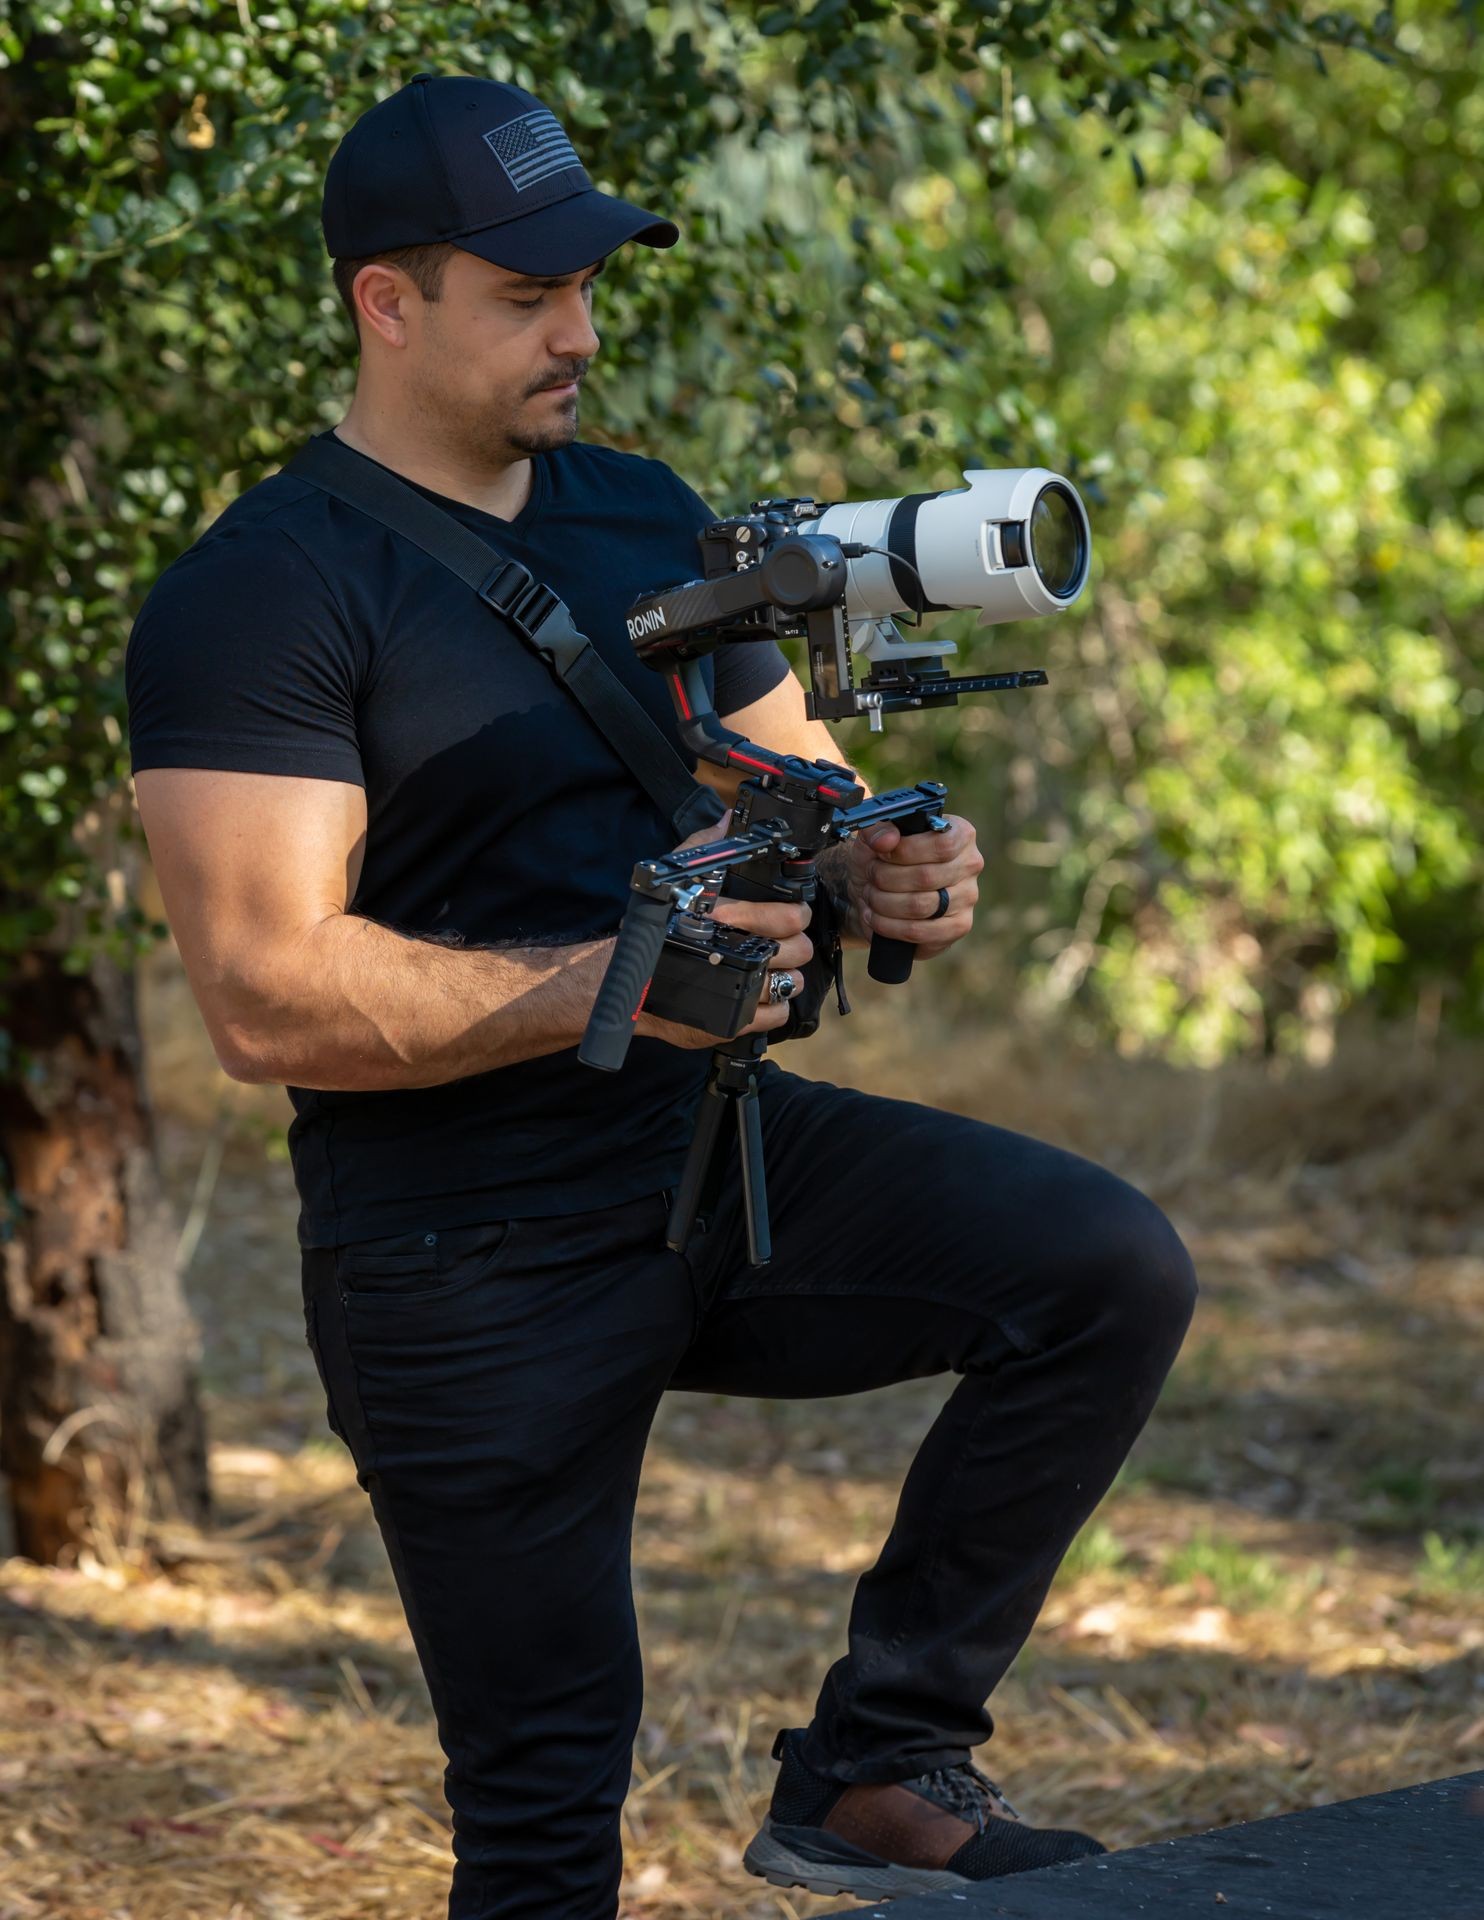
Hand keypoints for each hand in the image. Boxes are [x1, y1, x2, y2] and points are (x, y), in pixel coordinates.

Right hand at [633, 809, 813, 1047]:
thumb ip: (705, 847)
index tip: (790, 914)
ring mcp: (735, 994)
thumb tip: (729, 819)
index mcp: (726, 920)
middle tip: (782, 941)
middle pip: (797, 951)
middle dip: (793, 944)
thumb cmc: (654, 930)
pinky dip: (775, 1007)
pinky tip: (761, 995)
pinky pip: (776, 1016)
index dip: (794, 914)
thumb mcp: (677, 880)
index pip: (787, 918)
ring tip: (772, 967)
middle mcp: (735, 957)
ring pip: (791, 984)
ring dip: (786, 975)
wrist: (628, 980)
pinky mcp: (732, 1023)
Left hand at [845, 812, 982, 960]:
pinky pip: (919, 931)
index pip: (942, 844)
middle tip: (871, 876)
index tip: (881, 853)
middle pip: (926, 877)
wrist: (872, 891)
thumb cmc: (881, 859)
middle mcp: (970, 865)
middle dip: (886, 878)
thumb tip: (886, 839)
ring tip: (870, 895)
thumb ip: (878, 829)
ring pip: (920, 906)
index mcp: (959, 834)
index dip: (905, 851)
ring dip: (884, 902)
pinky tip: (875, 917)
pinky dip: (889, 926)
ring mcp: (967, 898)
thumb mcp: (874, 837)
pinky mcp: (957, 926)